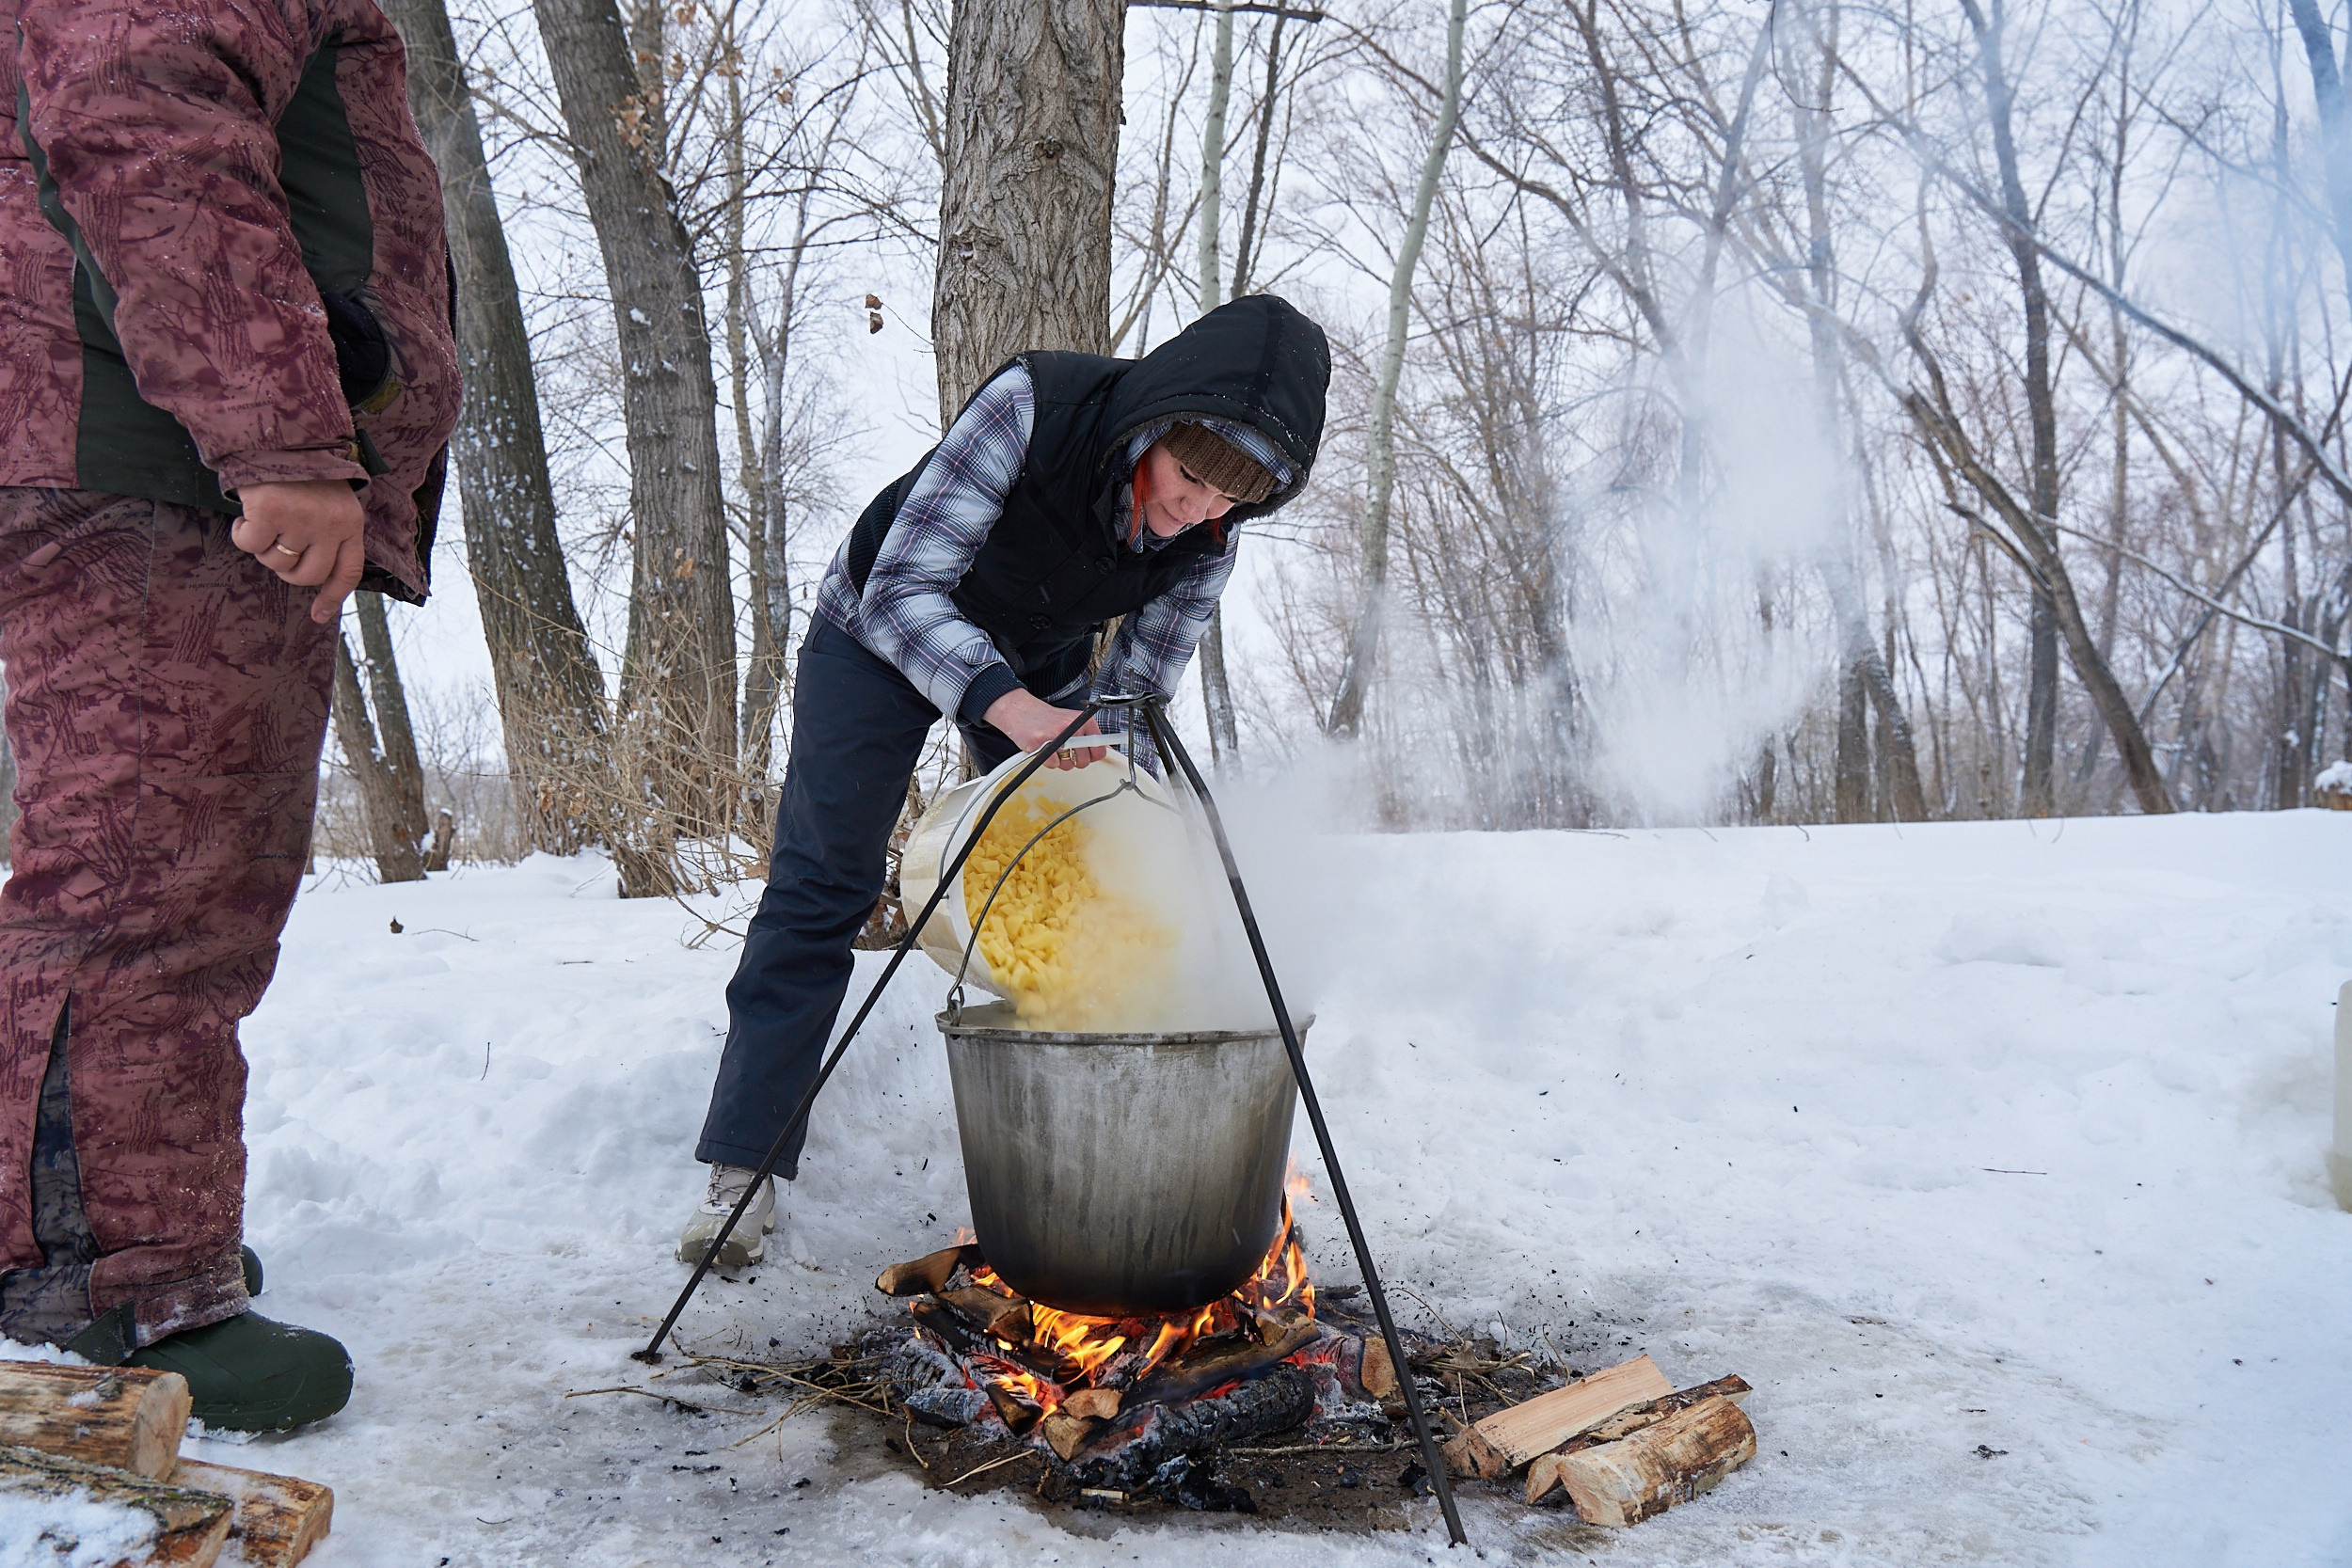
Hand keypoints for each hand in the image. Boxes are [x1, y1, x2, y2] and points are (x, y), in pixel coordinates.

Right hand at [230, 480, 366, 623]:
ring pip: (276, 563)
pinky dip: (241, 535)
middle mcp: (331, 524)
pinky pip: (250, 546)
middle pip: (307, 575)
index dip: (332, 596)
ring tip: (266, 519)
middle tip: (276, 546)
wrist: (274, 432)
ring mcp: (302, 519)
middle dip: (287, 569)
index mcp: (350, 522)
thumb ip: (328, 533)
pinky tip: (246, 514)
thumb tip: (311, 576)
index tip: (319, 616)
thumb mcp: (328, 500)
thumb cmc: (298, 470)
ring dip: (264, 548)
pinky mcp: (271, 513)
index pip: (348, 571)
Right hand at [983, 688, 1104, 770]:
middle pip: (1084, 761)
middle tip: (1065, 750)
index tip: (1087, 754)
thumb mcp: (1074, 723)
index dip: (1092, 756)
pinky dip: (1048, 761)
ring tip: (1053, 748)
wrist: (1022, 711)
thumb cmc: (1048, 720)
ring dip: (1060, 761)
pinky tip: (1044, 749)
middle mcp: (1073, 726)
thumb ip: (1089, 737)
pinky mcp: (1042, 743)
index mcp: (1084, 721)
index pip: (1100, 748)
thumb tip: (1107, 753)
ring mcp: (1057, 734)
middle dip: (1074, 760)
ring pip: (1068, 765)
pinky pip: (1053, 765)